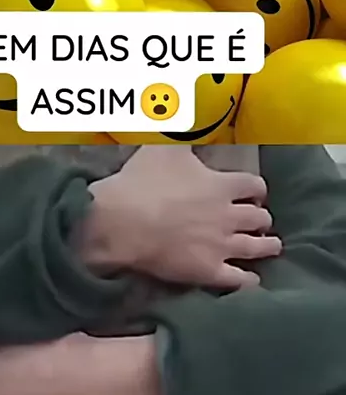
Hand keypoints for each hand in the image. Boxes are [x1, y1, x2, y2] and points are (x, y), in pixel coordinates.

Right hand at [81, 146, 279, 288]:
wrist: (122, 224)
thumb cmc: (141, 183)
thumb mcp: (162, 147)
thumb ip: (179, 135)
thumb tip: (181, 115)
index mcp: (222, 185)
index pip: (253, 185)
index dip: (257, 189)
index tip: (255, 193)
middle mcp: (229, 216)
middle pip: (259, 217)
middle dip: (262, 218)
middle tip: (259, 221)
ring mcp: (221, 246)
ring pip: (256, 247)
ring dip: (267, 246)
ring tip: (270, 246)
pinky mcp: (209, 271)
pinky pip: (238, 279)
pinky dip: (249, 280)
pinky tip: (253, 279)